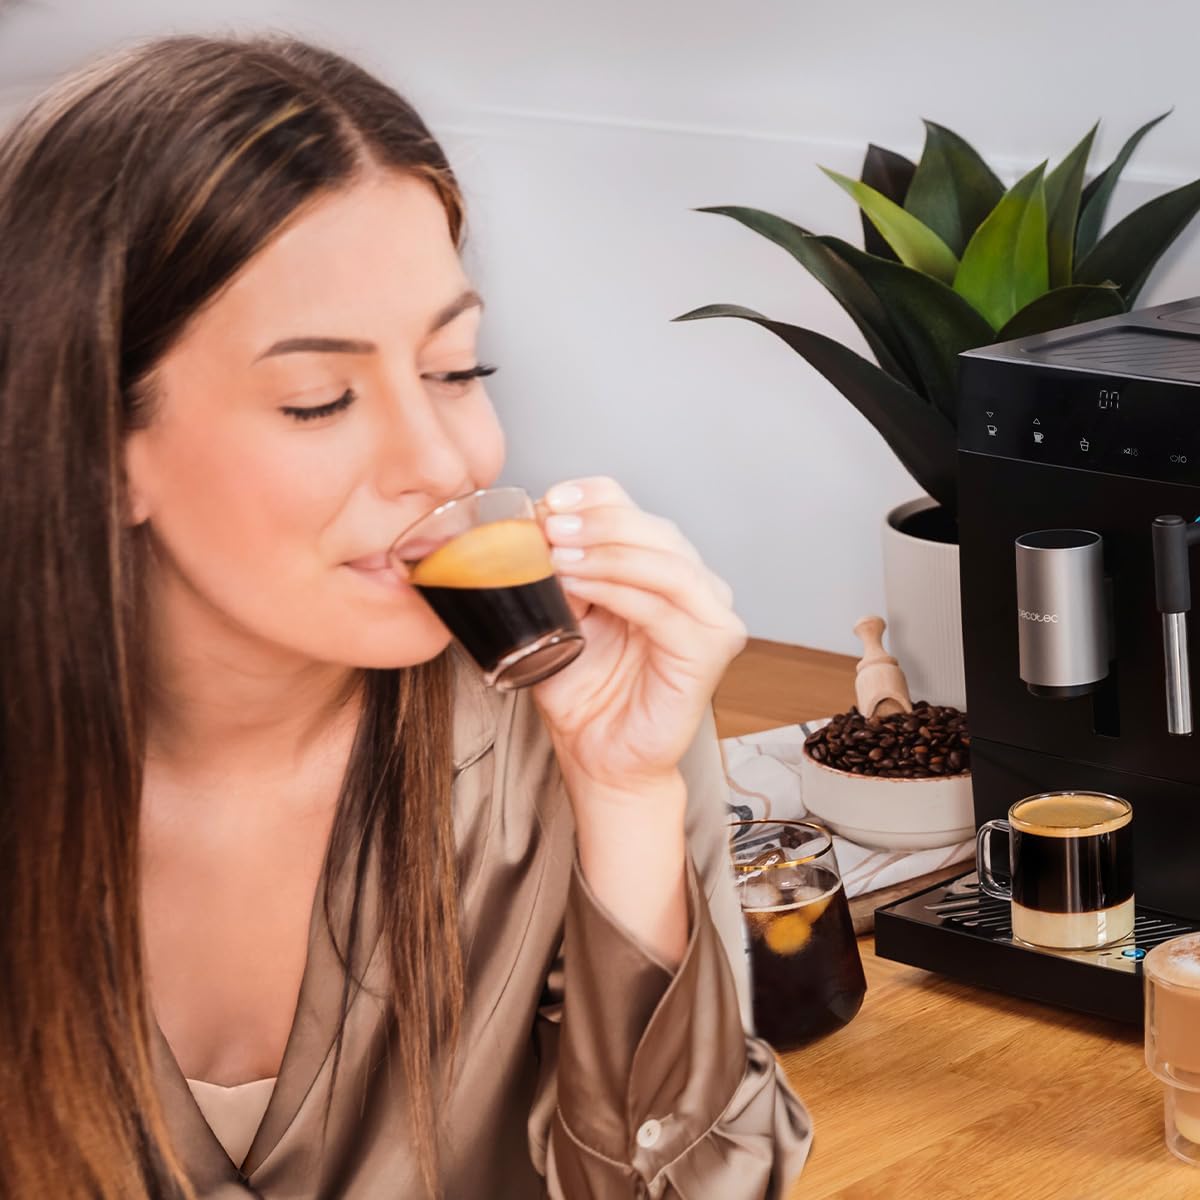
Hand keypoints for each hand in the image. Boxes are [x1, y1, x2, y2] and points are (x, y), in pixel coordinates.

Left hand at [533, 477, 746, 802]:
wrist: (597, 754)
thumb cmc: (582, 689)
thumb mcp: (561, 613)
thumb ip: (558, 569)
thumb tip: (531, 521)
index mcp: (663, 568)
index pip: (635, 511)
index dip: (594, 497)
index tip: (549, 499)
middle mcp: (697, 586)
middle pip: (655, 529)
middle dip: (598, 521)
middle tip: (549, 525)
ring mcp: (712, 617)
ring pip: (665, 562)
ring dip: (607, 551)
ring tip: (559, 554)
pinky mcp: (710, 649)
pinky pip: (663, 607)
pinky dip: (619, 589)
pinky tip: (580, 585)